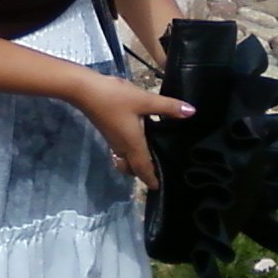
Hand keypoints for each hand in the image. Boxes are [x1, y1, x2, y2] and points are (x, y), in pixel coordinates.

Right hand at [71, 72, 194, 189]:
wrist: (84, 90)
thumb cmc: (115, 98)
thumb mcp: (144, 100)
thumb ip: (167, 107)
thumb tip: (192, 112)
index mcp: (133, 145)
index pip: (143, 169)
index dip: (151, 179)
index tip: (158, 187)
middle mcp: (122, 147)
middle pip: (132, 168)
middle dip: (142, 173)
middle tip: (156, 171)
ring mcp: (113, 140)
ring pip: (125, 159)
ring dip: (135, 162)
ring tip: (149, 155)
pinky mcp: (108, 131)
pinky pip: (121, 149)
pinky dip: (130, 151)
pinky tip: (138, 136)